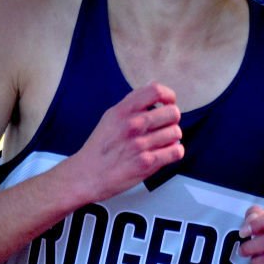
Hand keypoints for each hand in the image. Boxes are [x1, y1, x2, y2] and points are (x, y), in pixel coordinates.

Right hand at [70, 82, 183, 201]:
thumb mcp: (110, 117)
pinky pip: (176, 151)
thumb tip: (155, 87)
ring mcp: (140, 144)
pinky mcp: (147, 163)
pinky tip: (164, 153)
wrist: (87, 175)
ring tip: (161, 143)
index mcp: (124, 110)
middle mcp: (133, 124)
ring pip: (176, 133)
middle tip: (164, 127)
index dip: (169, 96)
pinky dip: (174, 152)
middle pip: (173, 112)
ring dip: (172, 138)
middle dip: (172, 120)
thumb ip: (132, 103)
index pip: (156, 91)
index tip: (168, 104)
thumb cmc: (100, 147)